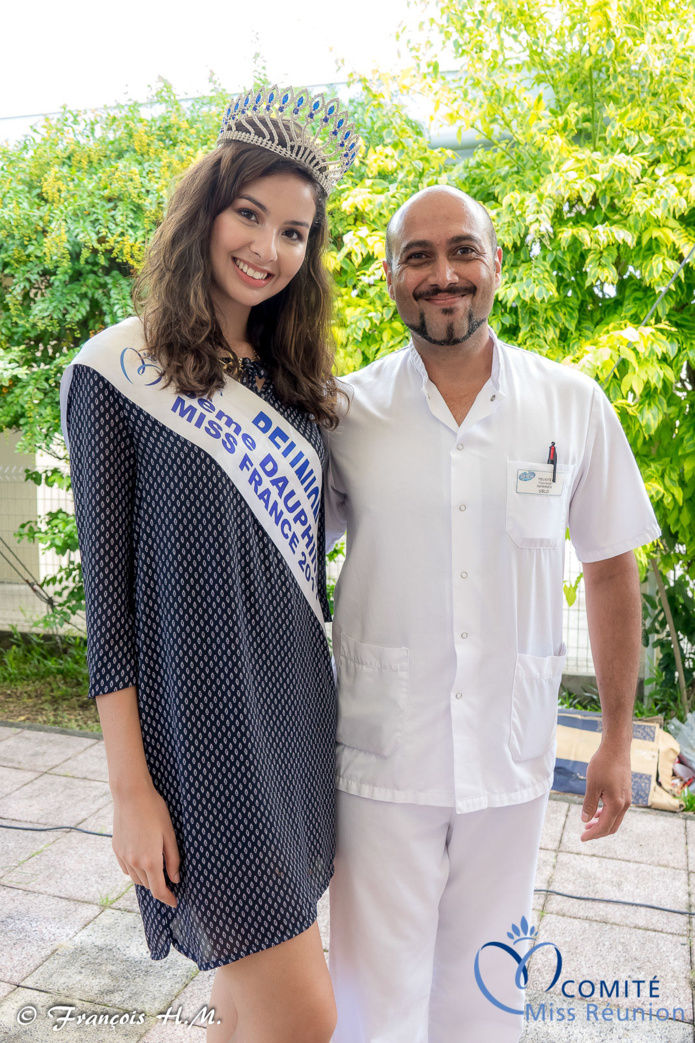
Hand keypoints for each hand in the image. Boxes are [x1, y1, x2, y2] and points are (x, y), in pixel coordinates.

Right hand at [112, 779, 180, 906]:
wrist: (131, 795)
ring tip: (157, 869)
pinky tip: (142, 860)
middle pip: (148, 885)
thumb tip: (175, 879)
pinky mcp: (116, 850)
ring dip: (147, 879)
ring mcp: (123, 857)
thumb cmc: (155, 811)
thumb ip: (173, 859)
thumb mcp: (170, 834)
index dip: (168, 899)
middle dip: (159, 886)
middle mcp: (134, 862)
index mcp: (150, 860)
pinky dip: (135, 870)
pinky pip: (126, 869)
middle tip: (170, 878)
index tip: (175, 902)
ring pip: (136, 878)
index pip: (159, 890)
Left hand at [580, 741, 631, 841]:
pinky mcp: (625, 792)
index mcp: (617, 804)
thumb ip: (589, 804)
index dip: (593, 834)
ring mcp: (626, 798)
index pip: (604, 826)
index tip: (582, 838)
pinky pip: (617, 809)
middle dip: (598, 832)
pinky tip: (597, 811)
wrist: (616, 748)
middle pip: (612, 826)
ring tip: (588, 823)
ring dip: (602, 823)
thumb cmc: (603, 765)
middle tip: (584, 834)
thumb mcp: (592, 785)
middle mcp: (625, 804)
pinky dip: (606, 814)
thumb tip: (585, 820)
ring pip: (615, 818)